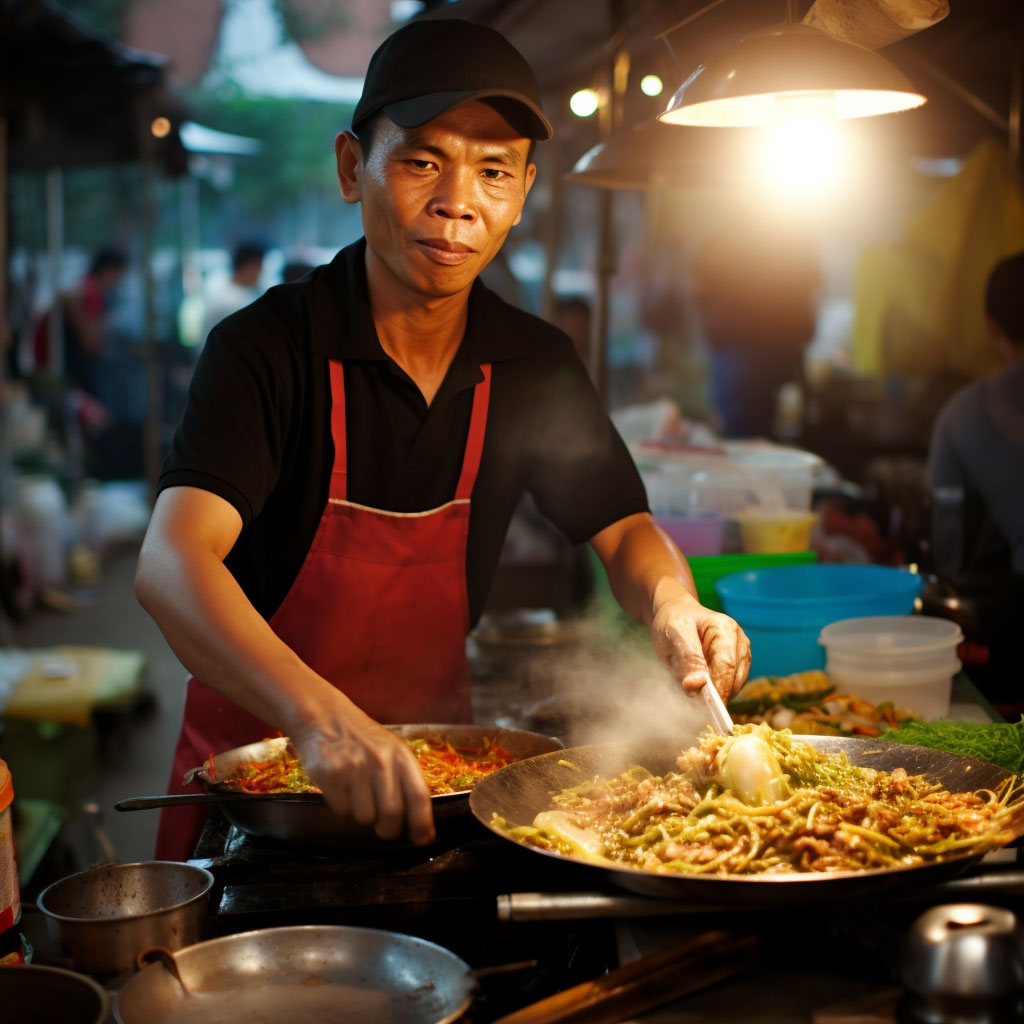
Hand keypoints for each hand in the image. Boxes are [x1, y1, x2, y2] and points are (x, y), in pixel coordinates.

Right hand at [288, 704, 433, 844]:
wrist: (323, 714)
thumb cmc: (362, 739)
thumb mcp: (390, 749)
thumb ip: (404, 780)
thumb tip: (421, 825)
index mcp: (401, 755)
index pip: (419, 796)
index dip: (422, 823)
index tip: (422, 840)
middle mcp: (380, 760)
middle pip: (392, 814)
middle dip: (388, 829)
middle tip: (384, 828)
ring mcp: (355, 767)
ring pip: (365, 817)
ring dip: (362, 815)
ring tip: (357, 795)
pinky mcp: (331, 774)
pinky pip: (342, 810)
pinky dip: (342, 807)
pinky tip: (340, 787)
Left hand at [650, 582, 750, 702]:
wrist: (676, 614)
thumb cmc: (674, 621)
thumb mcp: (674, 632)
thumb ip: (687, 657)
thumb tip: (696, 686)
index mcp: (727, 630)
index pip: (726, 667)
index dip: (718, 691)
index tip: (707, 713)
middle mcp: (740, 644)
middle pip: (732, 680)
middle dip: (715, 697)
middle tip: (694, 710)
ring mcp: (740, 657)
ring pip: (732, 689)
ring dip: (713, 696)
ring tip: (691, 690)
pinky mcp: (735, 669)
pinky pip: (726, 690)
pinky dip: (713, 695)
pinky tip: (698, 690)